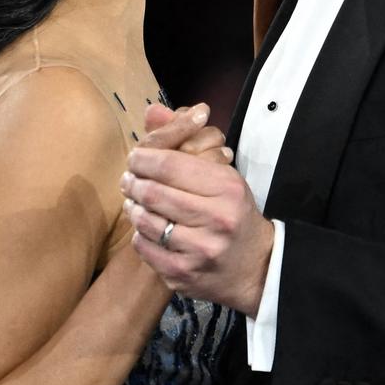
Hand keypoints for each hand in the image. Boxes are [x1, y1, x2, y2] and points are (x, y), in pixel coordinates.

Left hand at [123, 106, 272, 316]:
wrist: (255, 267)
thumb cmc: (233, 213)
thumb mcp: (222, 173)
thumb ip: (183, 140)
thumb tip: (150, 110)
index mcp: (227, 188)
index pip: (170, 165)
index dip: (143, 158)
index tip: (136, 158)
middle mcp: (215, 219)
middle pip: (153, 193)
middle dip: (133, 183)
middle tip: (129, 179)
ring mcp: (199, 250)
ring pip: (145, 221)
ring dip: (133, 208)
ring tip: (135, 201)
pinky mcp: (184, 274)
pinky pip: (145, 248)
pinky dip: (139, 234)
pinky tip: (146, 227)